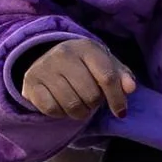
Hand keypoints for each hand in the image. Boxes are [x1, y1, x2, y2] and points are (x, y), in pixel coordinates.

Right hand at [18, 33, 136, 119]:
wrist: (46, 58)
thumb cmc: (84, 65)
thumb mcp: (105, 64)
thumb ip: (121, 75)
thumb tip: (130, 88)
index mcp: (86, 47)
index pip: (107, 77)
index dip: (117, 98)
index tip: (120, 112)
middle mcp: (63, 54)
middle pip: (91, 95)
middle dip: (95, 104)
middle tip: (91, 100)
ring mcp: (44, 68)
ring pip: (72, 106)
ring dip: (80, 112)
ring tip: (79, 103)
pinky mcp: (30, 84)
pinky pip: (52, 110)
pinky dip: (61, 113)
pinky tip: (62, 104)